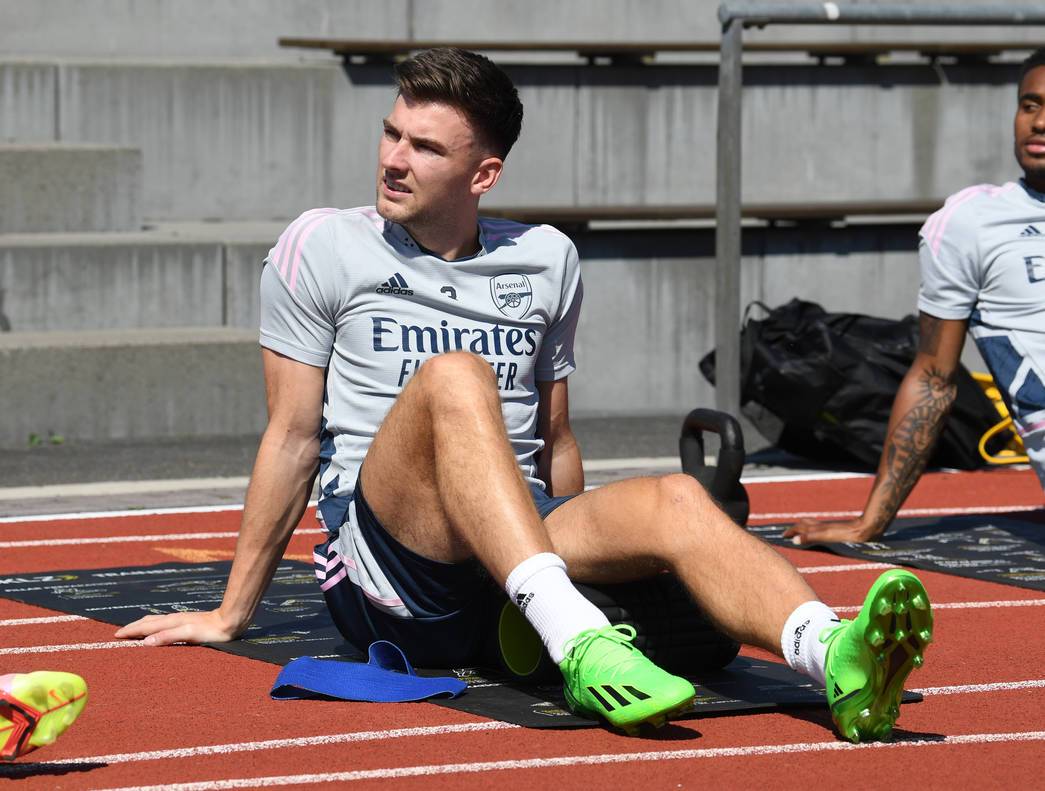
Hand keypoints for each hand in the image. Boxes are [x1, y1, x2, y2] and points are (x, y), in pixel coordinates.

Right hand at [114, 609, 243, 645]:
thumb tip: (145, 642)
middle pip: (148, 622)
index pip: (145, 627)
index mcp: (171, 623)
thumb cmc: (210, 631)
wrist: (229, 621)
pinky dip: (153, 626)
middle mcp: (173, 619)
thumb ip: (168, 637)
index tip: (116, 636)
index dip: (130, 631)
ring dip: (142, 625)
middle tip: (119, 633)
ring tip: (133, 630)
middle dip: (132, 627)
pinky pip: (164, 623)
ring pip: (156, 621)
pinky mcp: (187, 622)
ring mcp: (180, 620)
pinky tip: (158, 629)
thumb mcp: (189, 635)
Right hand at [782, 517, 881, 545]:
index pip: (799, 528)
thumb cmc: (847, 535)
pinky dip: (815, 531)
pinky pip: (821, 529)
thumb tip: (795, 540)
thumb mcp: (827, 537)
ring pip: (813, 525)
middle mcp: (822, 526)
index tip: (783, 536)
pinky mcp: (837, 530)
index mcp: (817, 528)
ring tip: (801, 533)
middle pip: (805, 524)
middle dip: (796, 528)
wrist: (865, 529)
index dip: (791, 531)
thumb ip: (810, 538)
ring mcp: (830, 527)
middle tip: (789, 533)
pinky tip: (821, 535)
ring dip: (805, 528)